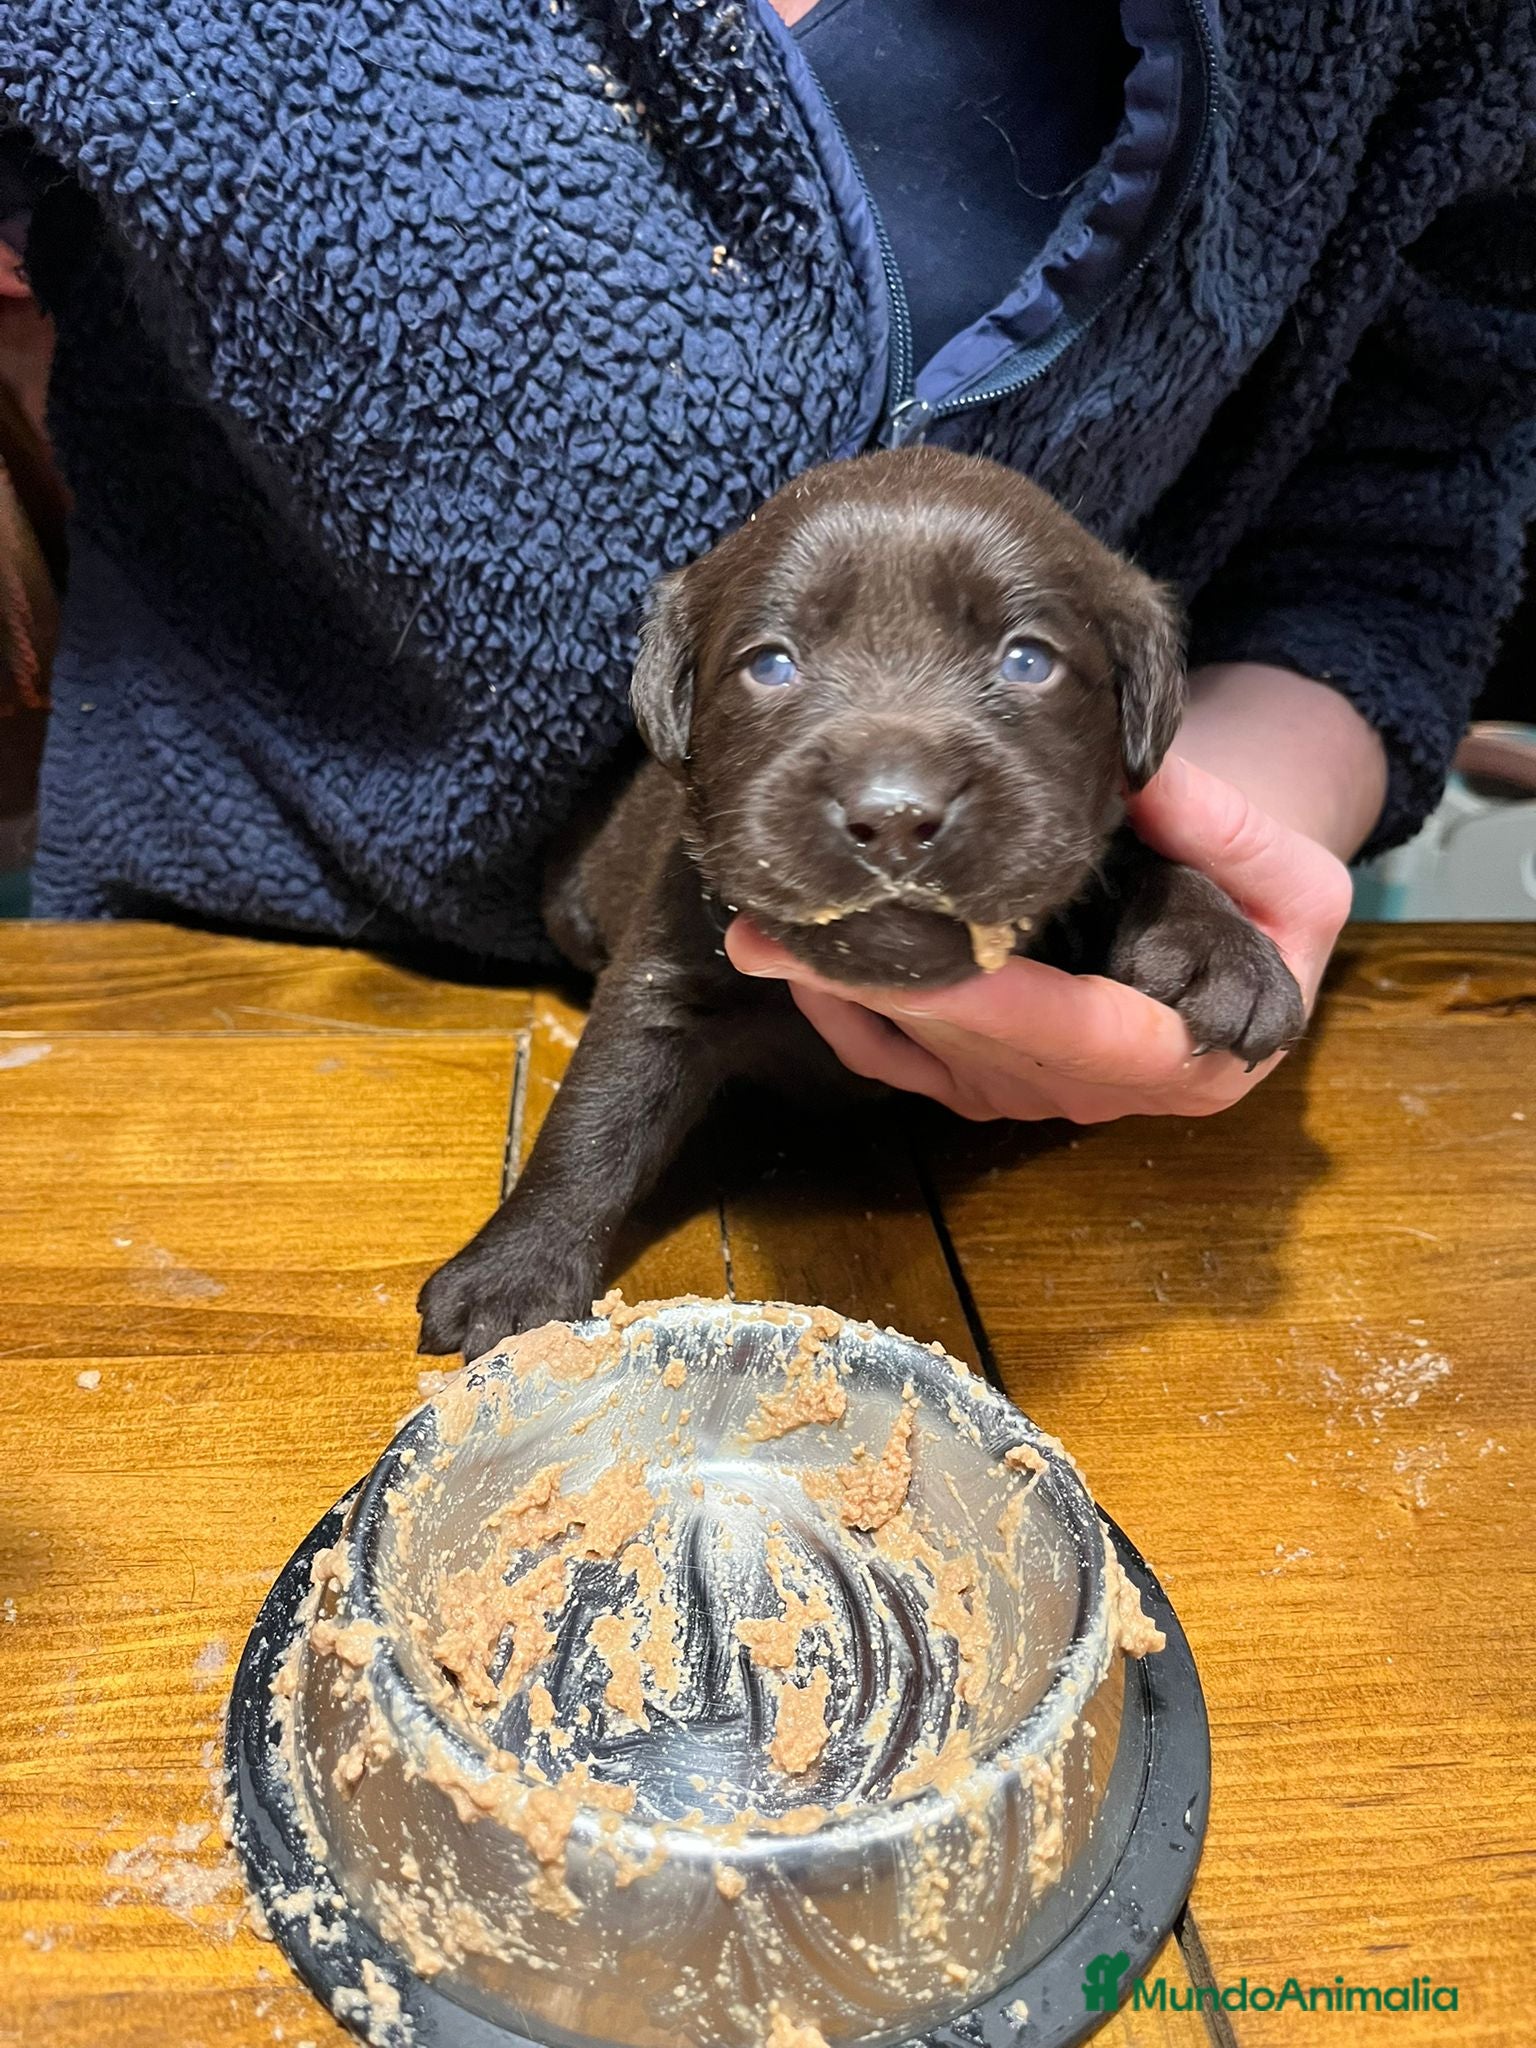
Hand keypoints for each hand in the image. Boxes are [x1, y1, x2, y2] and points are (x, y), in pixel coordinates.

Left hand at [723, 753, 1353, 1123]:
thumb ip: (1225, 828)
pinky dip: (839, 1018)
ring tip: (760, 931)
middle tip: (783, 927)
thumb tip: (1145, 779)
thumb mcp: (1287, 872)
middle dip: (879, 987)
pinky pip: (895, 1065)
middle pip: (975, 1046)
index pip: (1079, 1033)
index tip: (930, 953)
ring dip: (841, 993)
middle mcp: (1092, 1091)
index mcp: (1181, 1056)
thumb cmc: (1265, 909)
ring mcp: (1025, 1094)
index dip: (1000, 999)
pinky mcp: (976, 1082)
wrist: (1231, 942)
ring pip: (923, 1055)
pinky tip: (788, 962)